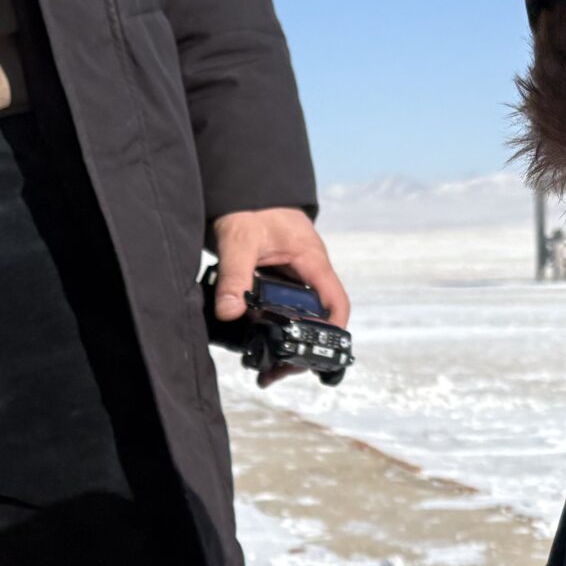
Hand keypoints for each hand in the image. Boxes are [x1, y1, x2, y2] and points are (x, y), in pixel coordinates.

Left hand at [209, 207, 350, 387]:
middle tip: (278, 371)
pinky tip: (257, 349)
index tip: (315, 354)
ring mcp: (294, 280)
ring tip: (266, 371)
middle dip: (302, 349)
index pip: (335, 302)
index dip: (332, 330)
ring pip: (301, 319)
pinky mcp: (278, 284)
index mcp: (311, 262)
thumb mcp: (238, 241)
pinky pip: (283, 312)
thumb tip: (230, 312)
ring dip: (287, 345)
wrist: (241, 193)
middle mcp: (308, 274)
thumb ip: (234, 275)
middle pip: (318, 320)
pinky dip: (273, 332)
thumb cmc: (248, 209)